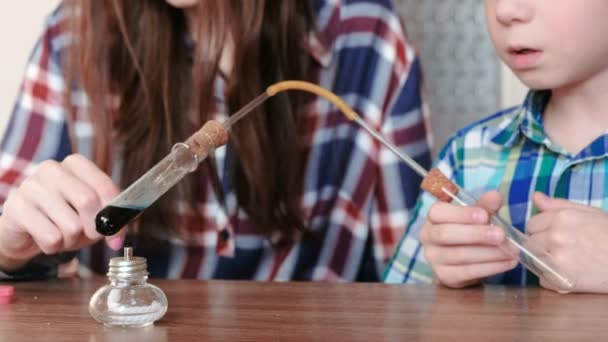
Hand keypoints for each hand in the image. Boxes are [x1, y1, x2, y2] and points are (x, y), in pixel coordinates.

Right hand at [0, 154, 123, 270]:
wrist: (25, 229)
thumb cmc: (64, 218)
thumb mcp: (91, 215)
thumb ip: (109, 219)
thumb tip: (116, 239)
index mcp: (76, 164)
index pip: (105, 187)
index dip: (114, 215)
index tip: (115, 235)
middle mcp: (52, 169)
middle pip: (88, 201)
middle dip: (93, 228)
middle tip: (87, 235)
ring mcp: (31, 186)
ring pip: (70, 225)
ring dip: (71, 240)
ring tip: (62, 234)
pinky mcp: (16, 207)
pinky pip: (51, 237)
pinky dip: (54, 246)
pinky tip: (44, 237)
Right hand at [420, 190, 517, 287]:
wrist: (466, 261)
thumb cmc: (469, 231)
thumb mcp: (476, 216)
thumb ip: (485, 206)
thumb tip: (495, 196)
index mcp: (433, 218)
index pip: (438, 212)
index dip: (461, 214)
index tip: (485, 215)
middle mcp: (428, 237)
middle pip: (445, 234)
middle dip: (476, 234)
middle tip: (501, 235)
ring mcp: (434, 259)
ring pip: (459, 255)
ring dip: (489, 253)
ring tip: (511, 250)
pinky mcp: (445, 276)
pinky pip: (467, 272)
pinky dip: (490, 267)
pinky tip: (508, 262)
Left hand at [528, 192, 607, 292]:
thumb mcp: (589, 212)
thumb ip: (558, 205)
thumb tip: (535, 197)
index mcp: (561, 217)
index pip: (531, 224)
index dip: (541, 230)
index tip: (553, 235)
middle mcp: (556, 236)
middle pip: (529, 243)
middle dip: (540, 246)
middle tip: (561, 250)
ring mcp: (558, 258)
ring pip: (534, 261)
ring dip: (545, 262)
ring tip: (566, 262)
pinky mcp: (562, 280)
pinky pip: (543, 280)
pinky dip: (553, 280)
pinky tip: (569, 275)